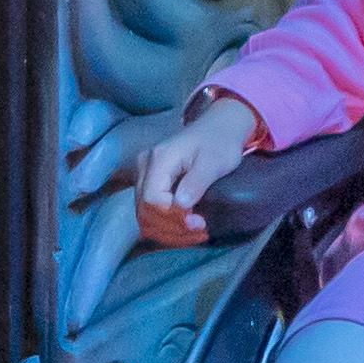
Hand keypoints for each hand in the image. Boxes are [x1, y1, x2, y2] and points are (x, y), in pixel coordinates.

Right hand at [130, 101, 255, 242]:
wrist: (218, 128)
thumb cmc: (219, 142)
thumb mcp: (214, 161)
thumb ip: (197, 182)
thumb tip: (181, 205)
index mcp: (159, 158)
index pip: (152, 200)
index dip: (173, 218)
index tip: (199, 223)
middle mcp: (145, 167)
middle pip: (145, 211)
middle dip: (171, 229)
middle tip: (201, 232)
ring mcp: (144, 175)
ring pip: (145, 216)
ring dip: (169, 232)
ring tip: (195, 234)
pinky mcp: (149, 184)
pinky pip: (150, 212)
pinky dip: (166, 226)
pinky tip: (185, 230)